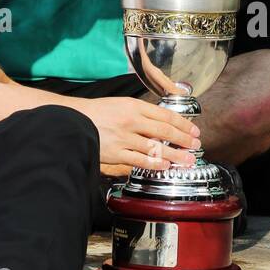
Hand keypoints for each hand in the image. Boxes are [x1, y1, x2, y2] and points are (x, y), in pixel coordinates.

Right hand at [71, 95, 200, 172]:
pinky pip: (140, 160)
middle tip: (196, 145)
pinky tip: (165, 166)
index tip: (194, 130)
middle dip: (184, 139)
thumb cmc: (98, 112)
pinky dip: (155, 164)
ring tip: (187, 160)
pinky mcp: (117, 153)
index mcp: (133, 106)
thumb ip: (141, 111)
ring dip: (175, 155)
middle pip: (164, 131)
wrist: (73, 120)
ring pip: (156, 148)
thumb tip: (163, 121)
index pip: (165, 115)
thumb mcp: (121, 104)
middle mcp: (131, 121)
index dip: (183, 124)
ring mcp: (124, 138)